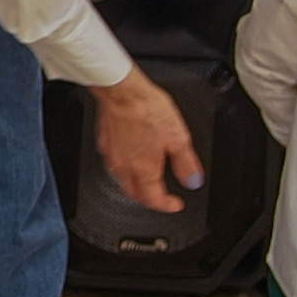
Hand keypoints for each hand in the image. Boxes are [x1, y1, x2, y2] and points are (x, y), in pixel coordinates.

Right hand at [89, 66, 203, 213]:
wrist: (122, 91)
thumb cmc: (146, 109)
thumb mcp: (178, 138)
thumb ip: (186, 163)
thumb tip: (192, 180)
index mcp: (144, 169)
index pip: (154, 199)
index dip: (167, 205)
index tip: (175, 204)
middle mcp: (124, 167)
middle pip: (134, 194)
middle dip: (148, 199)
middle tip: (160, 196)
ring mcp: (111, 155)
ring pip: (121, 180)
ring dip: (135, 184)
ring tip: (147, 178)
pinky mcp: (103, 142)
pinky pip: (114, 162)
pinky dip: (125, 166)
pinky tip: (131, 155)